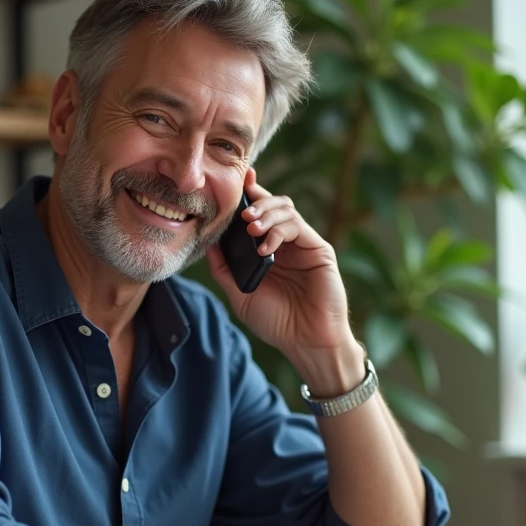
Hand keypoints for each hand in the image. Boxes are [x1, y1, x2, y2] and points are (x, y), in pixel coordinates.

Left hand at [205, 179, 355, 379]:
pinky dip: (278, 232)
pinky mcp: (319, 250)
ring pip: (286, 209)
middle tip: (241, 213)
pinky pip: (297, 227)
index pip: (259, 214)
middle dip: (256, 201)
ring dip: (266, 214)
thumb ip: (224, 268)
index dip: (249, 195)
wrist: (306, 342)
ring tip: (251, 228)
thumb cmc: (276, 322)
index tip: (236, 183)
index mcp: (269, 249)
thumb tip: (207, 243)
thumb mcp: (240, 294)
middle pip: (273, 203)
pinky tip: (265, 248)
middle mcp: (287, 243)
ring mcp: (304, 244)